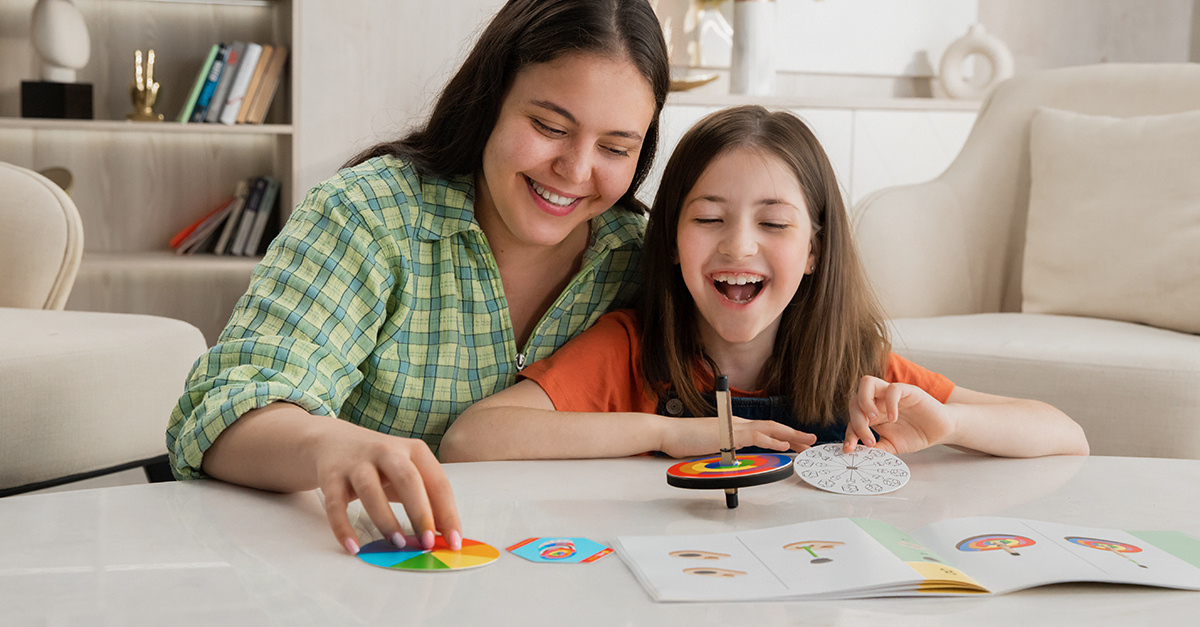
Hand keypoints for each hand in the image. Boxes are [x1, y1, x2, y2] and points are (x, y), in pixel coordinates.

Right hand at [311, 422, 461, 555]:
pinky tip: (353, 547)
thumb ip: (427, 499)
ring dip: (385, 519)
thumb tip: (445, 536)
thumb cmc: (380, 465)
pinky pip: (336, 504)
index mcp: (414, 450)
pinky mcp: (331, 475)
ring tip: (397, 543)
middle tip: (427, 543)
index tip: (454, 542)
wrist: (332, 442)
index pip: (438, 482)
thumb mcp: (407, 473)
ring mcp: (357, 462)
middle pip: (407, 479)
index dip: (448, 513)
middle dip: (420, 512)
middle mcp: (387, 451)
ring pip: (370, 490)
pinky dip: (343, 527)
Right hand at [658, 415, 816, 458]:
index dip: (783, 434)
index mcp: (734, 427)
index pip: (764, 429)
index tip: (797, 441)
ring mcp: (734, 428)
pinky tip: (784, 446)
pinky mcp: (729, 434)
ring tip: (806, 442)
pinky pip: (756, 437)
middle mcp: (737, 424)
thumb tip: (733, 456)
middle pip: (773, 426)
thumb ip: (724, 449)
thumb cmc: (684, 439)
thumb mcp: (710, 446)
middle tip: (811, 440)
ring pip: (769, 429)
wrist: (668, 433)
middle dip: (794, 434)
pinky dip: (772, 441)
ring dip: (790, 436)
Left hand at [843, 376, 956, 454]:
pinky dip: (890, 403)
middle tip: (868, 440)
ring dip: (865, 402)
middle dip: (856, 421)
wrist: (940, 430)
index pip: (852, 418)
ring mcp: (890, 394)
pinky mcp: (908, 390)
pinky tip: (894, 418)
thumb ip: (876, 448)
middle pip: (854, 400)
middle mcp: (878, 402)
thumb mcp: (892, 446)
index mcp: (872, 414)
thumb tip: (859, 453)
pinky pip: (892, 389)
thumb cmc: (916, 434)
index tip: (849, 449)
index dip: (849, 434)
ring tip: (873, 419)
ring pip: (866, 383)